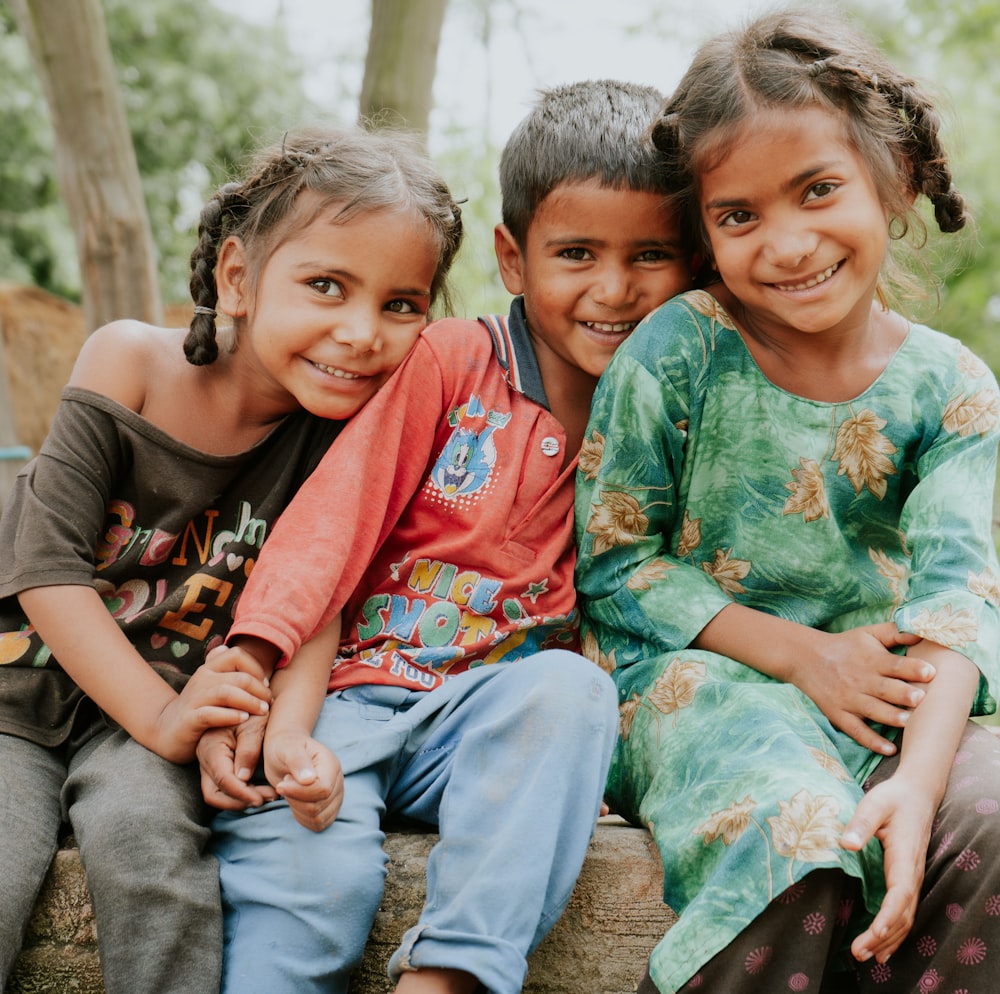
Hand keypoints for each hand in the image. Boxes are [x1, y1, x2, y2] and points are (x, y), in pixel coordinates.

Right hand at [152, 645, 271, 762]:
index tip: (266, 685)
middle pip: (238, 677)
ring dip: (249, 702)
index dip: (256, 668)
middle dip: (259, 689)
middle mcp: (202, 679)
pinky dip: (230, 715)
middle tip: (268, 702)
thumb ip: (221, 668)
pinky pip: (211, 714)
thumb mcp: (210, 685)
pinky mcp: (189, 719)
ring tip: (262, 711)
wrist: (167, 730)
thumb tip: (225, 646)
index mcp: (209, 668)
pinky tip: (243, 719)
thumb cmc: (198, 707)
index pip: (237, 655)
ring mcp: (194, 699)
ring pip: (226, 693)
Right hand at [197, 717, 276, 809]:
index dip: (242, 793)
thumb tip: (242, 778)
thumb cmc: (253, 709)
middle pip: (214, 793)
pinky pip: (223, 786)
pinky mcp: (217, 765)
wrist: (248, 696)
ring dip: (240, 799)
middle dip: (239, 801)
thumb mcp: (254, 725)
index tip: (262, 799)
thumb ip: (248, 750)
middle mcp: (205, 758)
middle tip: (265, 798)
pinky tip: (260, 790)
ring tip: (267, 796)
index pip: (223, 780)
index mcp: (211, 747)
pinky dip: (239, 792)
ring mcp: (208, 763)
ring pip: (217, 793)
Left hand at [264, 729, 343, 832]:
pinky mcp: (329, 808)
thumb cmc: (286, 747)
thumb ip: (298, 761)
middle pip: (319, 806)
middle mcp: (337, 781)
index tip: (281, 785)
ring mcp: (335, 796)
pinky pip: (318, 824)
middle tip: (285, 784)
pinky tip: (295, 802)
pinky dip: (302, 818)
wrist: (287, 750)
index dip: (299, 793)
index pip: (322, 790)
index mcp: (331, 764)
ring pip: (318, 818)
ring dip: (297, 810)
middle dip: (295, 800)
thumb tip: (309, 780)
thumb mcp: (287, 748)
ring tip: (291, 791)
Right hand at [794, 624, 930, 753]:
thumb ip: (896, 633)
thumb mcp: (868, 634)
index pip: (894, 665)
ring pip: (873, 710)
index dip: (912, 668)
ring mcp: (849, 699)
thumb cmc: (846, 646)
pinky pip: (857, 731)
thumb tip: (924, 632)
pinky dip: (872, 741)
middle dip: (903, 694)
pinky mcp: (839, 714)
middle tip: (919, 698)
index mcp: (871, 660)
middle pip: (885, 689)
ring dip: (890, 716)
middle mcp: (861, 680)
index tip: (930, 672)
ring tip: (906, 721)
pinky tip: (890, 750)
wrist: (806, 657)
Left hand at [841, 773, 932, 963]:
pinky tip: (882, 946)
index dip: (888, 917)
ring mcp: (912, 879)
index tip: (874, 934)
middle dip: (882, 937)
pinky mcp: (906, 879)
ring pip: (905, 917)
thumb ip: (861, 823)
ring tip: (866, 957)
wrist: (916, 794)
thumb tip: (846, 845)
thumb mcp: (875, 803)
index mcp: (905, 857)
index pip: (900, 894)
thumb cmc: (893, 798)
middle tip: (859, 954)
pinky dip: (895, 932)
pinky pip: (904, 911)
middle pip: (902, 914)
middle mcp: (912, 873)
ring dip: (888, 939)